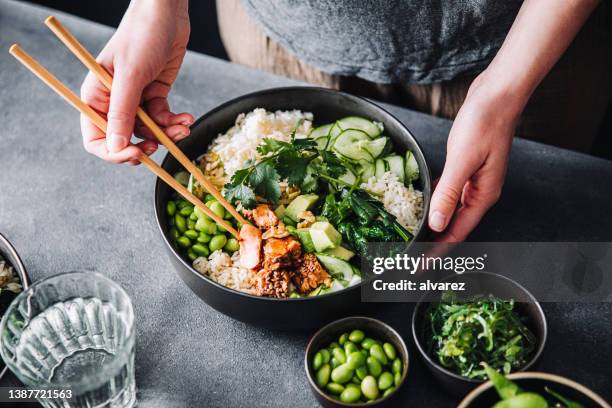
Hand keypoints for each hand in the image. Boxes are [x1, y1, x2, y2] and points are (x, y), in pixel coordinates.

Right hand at [80, 0, 192, 163]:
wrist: (166, 14)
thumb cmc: (142, 35)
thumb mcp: (131, 76)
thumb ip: (122, 113)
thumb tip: (115, 147)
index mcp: (96, 97)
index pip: (96, 138)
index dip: (113, 152)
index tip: (135, 154)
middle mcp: (114, 102)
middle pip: (124, 139)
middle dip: (144, 145)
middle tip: (160, 144)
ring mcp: (135, 100)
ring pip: (147, 132)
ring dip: (166, 134)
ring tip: (183, 127)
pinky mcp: (155, 95)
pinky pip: (162, 120)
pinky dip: (175, 122)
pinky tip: (187, 117)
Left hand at [428, 74, 520, 241]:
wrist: (496, 95)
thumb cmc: (485, 123)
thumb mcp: (462, 160)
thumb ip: (448, 193)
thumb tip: (436, 223)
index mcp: (483, 195)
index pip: (457, 233)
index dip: (437, 251)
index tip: (420, 265)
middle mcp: (479, 192)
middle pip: (453, 227)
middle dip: (433, 243)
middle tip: (412, 256)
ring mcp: (473, 181)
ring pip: (450, 211)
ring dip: (433, 224)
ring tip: (414, 237)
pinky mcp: (465, 168)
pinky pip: (448, 193)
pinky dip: (435, 203)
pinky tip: (423, 205)